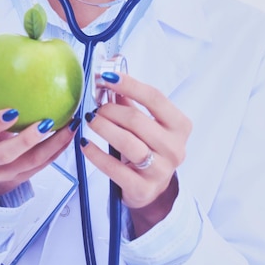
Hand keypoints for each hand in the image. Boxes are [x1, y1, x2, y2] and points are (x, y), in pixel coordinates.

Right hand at [0, 109, 79, 203]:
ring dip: (53, 144)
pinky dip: (58, 148)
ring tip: (69, 125)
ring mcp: (2, 173)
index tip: (13, 111)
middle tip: (46, 122)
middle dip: (28, 139)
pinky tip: (69, 134)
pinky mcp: (20, 179)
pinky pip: (42, 165)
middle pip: (5, 153)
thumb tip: (17, 71)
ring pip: (30, 162)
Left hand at [81, 72, 191, 235]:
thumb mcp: (146, 122)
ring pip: (127, 143)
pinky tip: (86, 143)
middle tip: (96, 108)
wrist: (152, 187)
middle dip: (111, 110)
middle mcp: (175, 148)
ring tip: (91, 120)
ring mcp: (161, 171)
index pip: (155, 98)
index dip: (129, 85)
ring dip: (104, 127)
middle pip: (137, 120)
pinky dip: (96, 153)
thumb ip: (129, 100)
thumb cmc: (148, 146)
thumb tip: (108, 75)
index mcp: (179, 126)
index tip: (108, 77)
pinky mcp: (143, 189)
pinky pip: (114, 168)